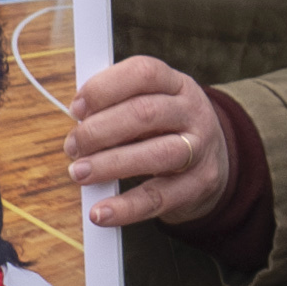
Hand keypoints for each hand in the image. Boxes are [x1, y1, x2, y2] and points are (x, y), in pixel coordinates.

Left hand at [73, 55, 231, 226]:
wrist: (214, 162)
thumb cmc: (165, 129)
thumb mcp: (151, 105)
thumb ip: (116, 106)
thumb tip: (76, 120)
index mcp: (176, 84)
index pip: (143, 72)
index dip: (105, 87)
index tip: (76, 108)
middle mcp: (192, 112)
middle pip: (145, 113)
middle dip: (99, 130)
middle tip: (72, 147)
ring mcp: (200, 149)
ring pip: (157, 154)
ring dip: (110, 164)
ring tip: (79, 173)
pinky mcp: (198, 185)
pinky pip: (159, 197)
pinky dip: (126, 207)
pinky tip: (101, 212)